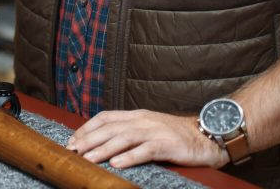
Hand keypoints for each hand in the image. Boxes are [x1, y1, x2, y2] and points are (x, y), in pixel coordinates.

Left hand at [65, 109, 226, 169]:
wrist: (207, 135)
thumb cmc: (177, 135)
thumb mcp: (150, 128)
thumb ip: (130, 131)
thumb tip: (104, 142)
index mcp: (137, 115)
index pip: (106, 117)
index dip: (87, 128)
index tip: (72, 139)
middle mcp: (143, 121)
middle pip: (110, 128)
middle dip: (89, 139)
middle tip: (73, 150)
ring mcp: (155, 131)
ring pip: (124, 138)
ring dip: (103, 148)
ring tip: (88, 158)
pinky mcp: (167, 144)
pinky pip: (145, 150)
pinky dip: (130, 157)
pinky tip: (117, 163)